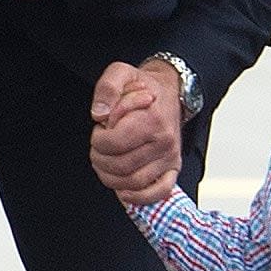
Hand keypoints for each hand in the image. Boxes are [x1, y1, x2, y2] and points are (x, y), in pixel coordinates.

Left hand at [89, 60, 181, 204]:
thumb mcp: (121, 73)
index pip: (115, 143)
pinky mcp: (172, 169)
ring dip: (111, 178)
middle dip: (100, 160)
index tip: (99, 132)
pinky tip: (123, 190)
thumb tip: (99, 114)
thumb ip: (107, 88)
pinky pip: (158, 193)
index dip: (98, 141)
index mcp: (152, 119)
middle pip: (122, 166)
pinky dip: (138, 197)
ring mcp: (170, 158)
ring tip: (106, 163)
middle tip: (99, 148)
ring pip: (134, 183)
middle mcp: (165, 141)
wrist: (170, 93)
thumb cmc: (143, 86)